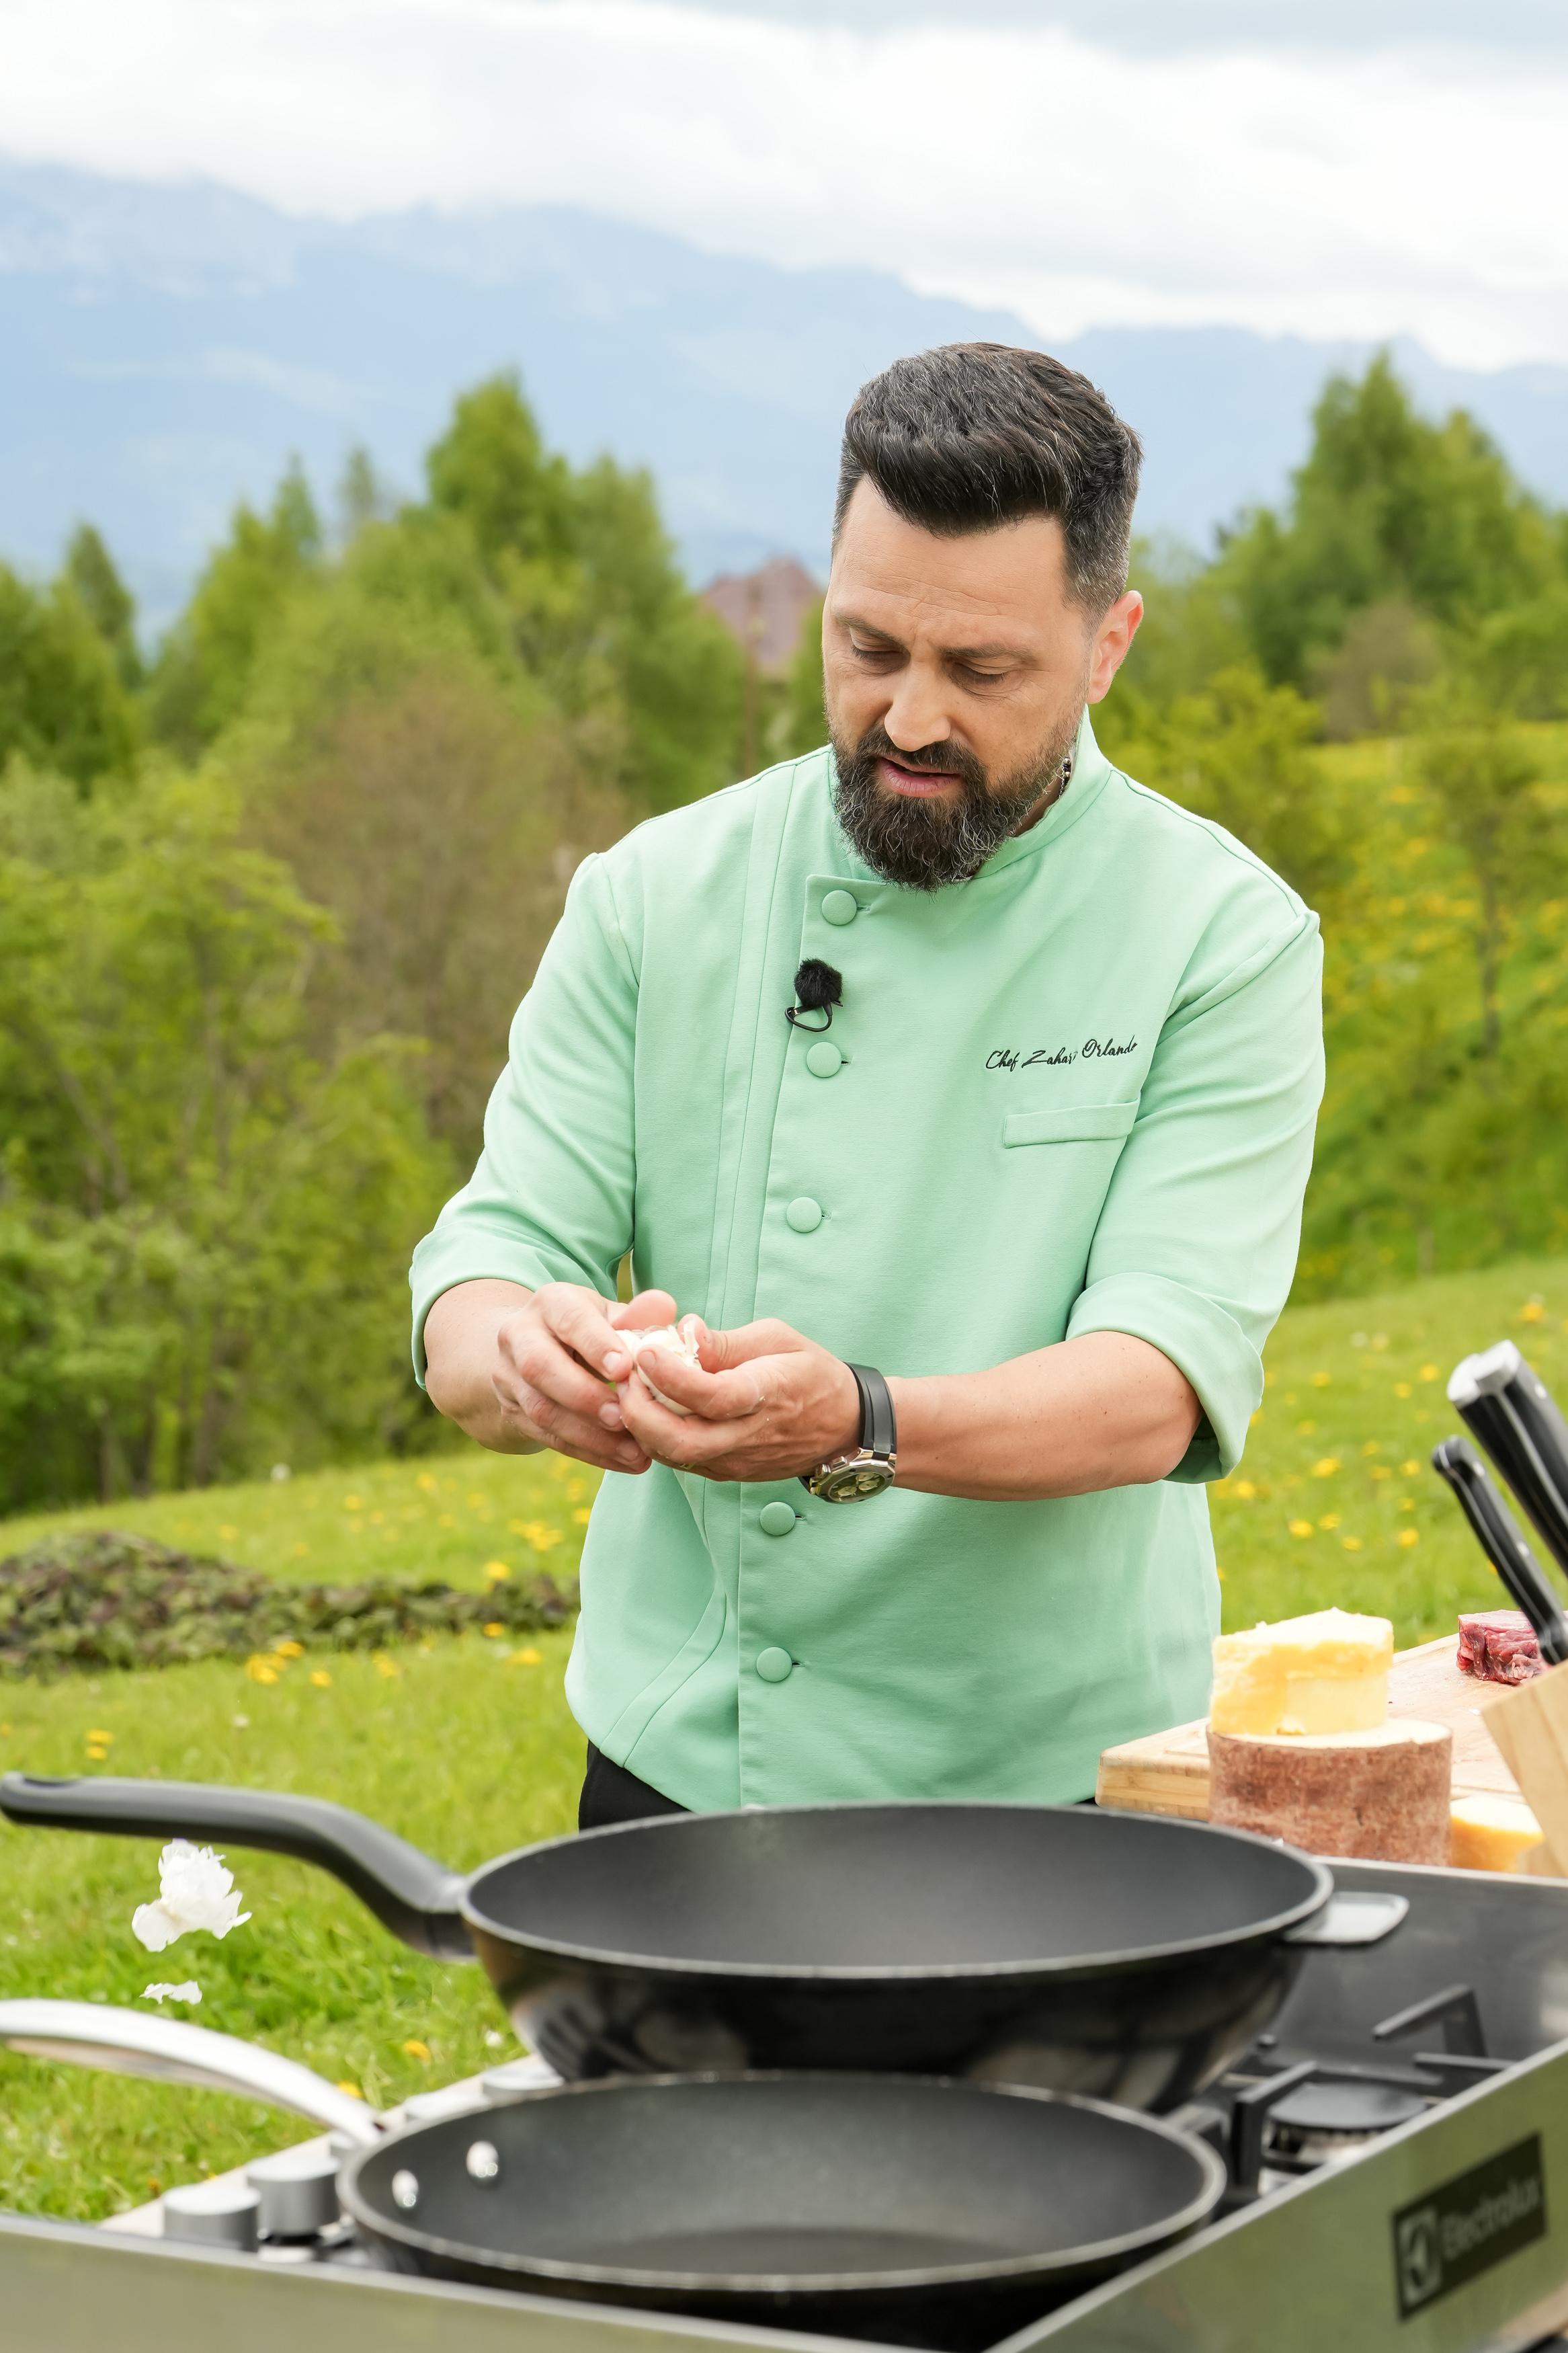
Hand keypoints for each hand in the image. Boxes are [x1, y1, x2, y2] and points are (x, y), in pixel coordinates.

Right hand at [491, 1282, 681, 1473]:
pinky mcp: (512, 1412)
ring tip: (633, 1451)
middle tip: (623, 1417)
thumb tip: (665, 1307)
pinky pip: (547, 1437)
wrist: (536, 1353)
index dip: (595, 1344)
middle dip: (584, 1395)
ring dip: (589, 1434)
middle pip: (539, 1366)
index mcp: (551, 1303)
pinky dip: (587, 1452)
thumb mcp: (610, 1315)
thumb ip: (638, 1315)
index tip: (624, 1370)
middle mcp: (520, 1335)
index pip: (569, 1320)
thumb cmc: (591, 1331)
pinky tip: (621, 1461)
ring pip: (541, 1409)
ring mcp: (509, 1376)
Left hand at [614, 1318, 860, 1483]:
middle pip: (682, 1442)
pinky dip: (656, 1438)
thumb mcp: (775, 1338)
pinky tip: (648, 1411)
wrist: (843, 1426)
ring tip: (629, 1392)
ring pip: (675, 1457)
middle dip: (640, 1413)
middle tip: (624, 1378)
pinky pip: (682, 1461)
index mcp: (767, 1395)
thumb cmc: (808, 1371)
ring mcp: (738, 1461)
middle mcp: (750, 1436)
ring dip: (642, 1427)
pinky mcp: (728, 1473)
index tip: (645, 1351)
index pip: (712, 1397)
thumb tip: (683, 1332)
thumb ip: (725, 1342)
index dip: (672, 1377)